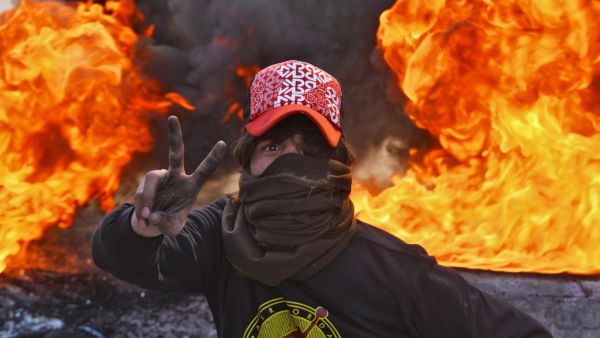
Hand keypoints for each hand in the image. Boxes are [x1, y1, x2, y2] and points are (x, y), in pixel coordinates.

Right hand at [132, 115, 226, 236]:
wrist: (150, 223)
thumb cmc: (168, 222)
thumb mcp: (172, 228)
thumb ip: (166, 223)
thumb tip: (153, 215)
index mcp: (191, 186)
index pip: (204, 170)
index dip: (213, 158)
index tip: (223, 143)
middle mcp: (176, 176)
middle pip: (176, 153)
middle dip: (174, 135)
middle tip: (172, 117)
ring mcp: (160, 177)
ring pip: (151, 180)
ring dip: (147, 198)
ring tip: (148, 215)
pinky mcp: (146, 183)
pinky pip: (142, 190)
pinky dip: (141, 205)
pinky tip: (144, 217)